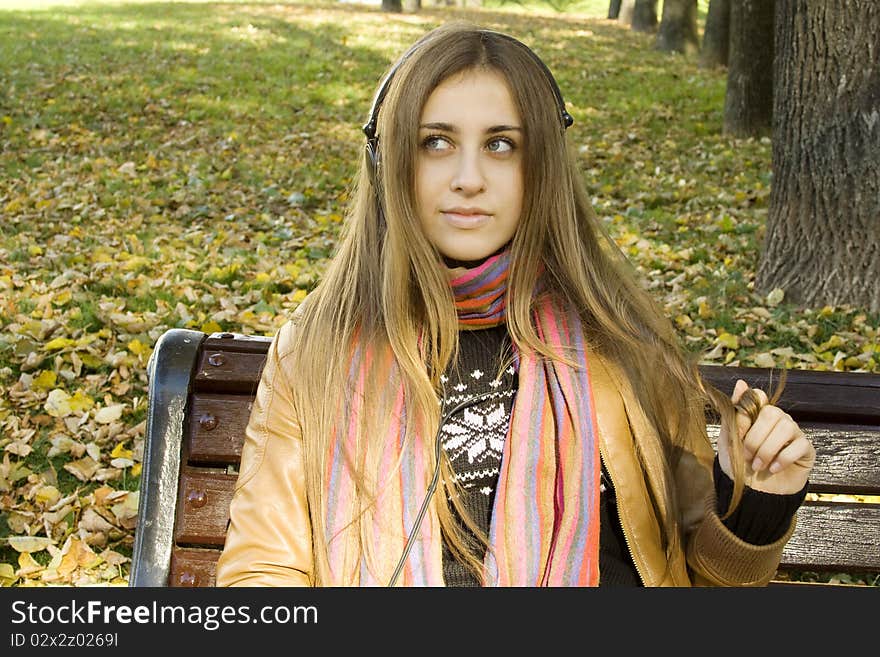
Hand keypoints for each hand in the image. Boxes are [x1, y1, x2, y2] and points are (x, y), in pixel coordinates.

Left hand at [717, 379, 815, 494]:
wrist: (753, 494)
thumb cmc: (739, 466)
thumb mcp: (728, 439)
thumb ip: (733, 413)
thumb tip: (741, 383)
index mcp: (757, 415)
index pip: (758, 396)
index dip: (748, 410)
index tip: (739, 431)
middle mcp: (778, 420)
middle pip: (772, 412)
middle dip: (755, 437)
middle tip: (747, 456)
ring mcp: (793, 433)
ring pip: (786, 427)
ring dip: (768, 449)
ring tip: (758, 465)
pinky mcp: (806, 449)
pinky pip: (799, 445)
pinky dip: (782, 458)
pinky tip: (773, 469)